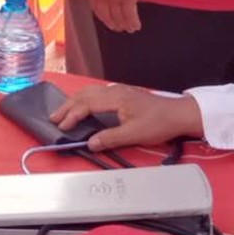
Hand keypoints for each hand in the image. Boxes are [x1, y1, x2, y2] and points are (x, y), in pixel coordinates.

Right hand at [52, 83, 202, 151]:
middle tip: (54, 117)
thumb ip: (110, 138)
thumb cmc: (159, 123)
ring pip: (91, 92)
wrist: (179, 114)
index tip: (62, 126)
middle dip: (68, 106)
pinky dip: (85, 99)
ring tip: (64, 111)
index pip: (87, 104)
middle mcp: (115, 91)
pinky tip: (85, 106)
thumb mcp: (134, 134)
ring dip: (76, 101)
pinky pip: (98, 93)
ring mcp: (120, 91)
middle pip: (85, 94)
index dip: (72, 116)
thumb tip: (90, 143)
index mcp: (116, 98)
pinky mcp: (124, 95)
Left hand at [88, 0, 146, 32]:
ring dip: (124, 25)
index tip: (107, 20)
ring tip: (128, 29)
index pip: (96, 6)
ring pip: (118, 17)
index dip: (102, 16)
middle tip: (118, 28)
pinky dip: (133, 22)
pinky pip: (130, 14)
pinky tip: (136, 26)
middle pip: (106, 14)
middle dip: (112, 23)